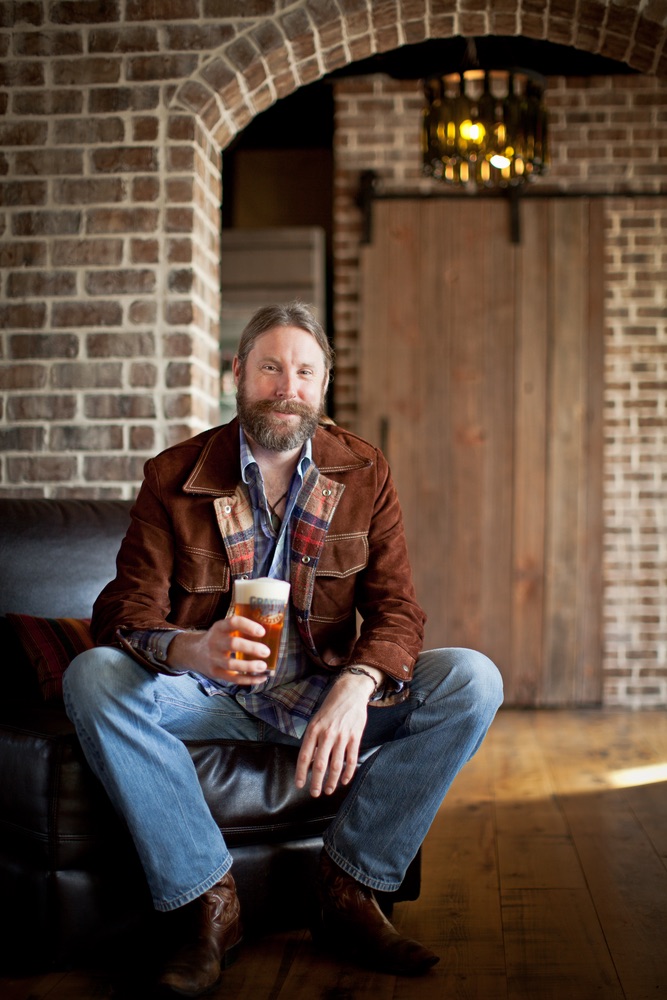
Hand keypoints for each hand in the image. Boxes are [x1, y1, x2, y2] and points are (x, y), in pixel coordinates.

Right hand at [167, 617, 270, 684]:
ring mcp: (214, 659)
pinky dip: (248, 680)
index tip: (262, 632)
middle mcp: (215, 642)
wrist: (193, 652)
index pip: (233, 622)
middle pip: (233, 644)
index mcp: (219, 627)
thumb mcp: (223, 628)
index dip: (248, 626)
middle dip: (251, 648)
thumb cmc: (218, 638)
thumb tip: (272, 630)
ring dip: (249, 666)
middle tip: (266, 651)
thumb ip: (240, 628)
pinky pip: (232, 678)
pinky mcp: (215, 673)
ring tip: (264, 667)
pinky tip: (261, 678)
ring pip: (231, 664)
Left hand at [295, 669, 377, 797]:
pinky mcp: (355, 737)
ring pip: (336, 765)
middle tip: (314, 793)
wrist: (350, 692)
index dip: (301, 773)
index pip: (304, 756)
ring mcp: (342, 736)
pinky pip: (351, 759)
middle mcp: (327, 734)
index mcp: (314, 730)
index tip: (300, 785)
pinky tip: (344, 781)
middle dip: (317, 782)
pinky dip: (348, 773)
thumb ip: (313, 740)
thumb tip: (310, 762)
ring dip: (332, 781)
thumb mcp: (316, 721)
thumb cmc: (330, 708)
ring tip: (328, 790)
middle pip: (320, 764)